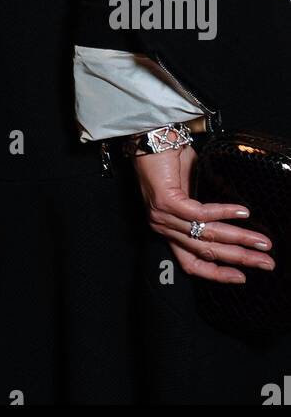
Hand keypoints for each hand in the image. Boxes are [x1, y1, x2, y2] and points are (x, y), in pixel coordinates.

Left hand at [132, 142, 274, 281]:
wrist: (150, 138)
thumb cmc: (169, 161)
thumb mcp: (191, 190)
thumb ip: (206, 208)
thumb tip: (237, 217)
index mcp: (169, 229)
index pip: (192, 263)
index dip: (218, 274)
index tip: (242, 277)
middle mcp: (164, 227)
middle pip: (206, 252)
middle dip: (240, 259)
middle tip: (265, 262)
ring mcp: (164, 217)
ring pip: (207, 235)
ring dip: (239, 239)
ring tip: (261, 241)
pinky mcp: (167, 202)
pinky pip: (201, 213)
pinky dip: (224, 214)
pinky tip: (243, 213)